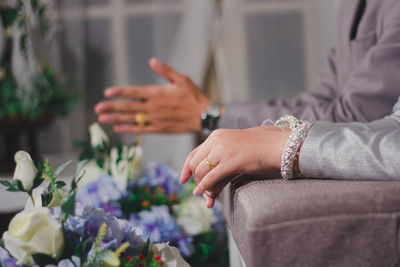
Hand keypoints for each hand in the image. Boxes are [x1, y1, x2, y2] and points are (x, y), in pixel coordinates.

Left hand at [95, 58, 210, 133]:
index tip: (107, 93)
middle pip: (128, 106)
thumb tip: (152, 61)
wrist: (203, 116)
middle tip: (97, 108)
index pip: (134, 92)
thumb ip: (165, 71)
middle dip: (111, 107)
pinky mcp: (159, 128)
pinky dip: (129, 129)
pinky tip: (118, 129)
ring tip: (101, 119)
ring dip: (115, 119)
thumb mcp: (181, 79)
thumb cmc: (193, 96)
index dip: (119, 92)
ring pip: (132, 119)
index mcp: (157, 93)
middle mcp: (153, 106)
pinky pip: (141, 129)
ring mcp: (155, 119)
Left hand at [179, 126, 289, 207]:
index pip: (194, 153)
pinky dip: (204, 187)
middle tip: (200, 192)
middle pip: (195, 164)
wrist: (274, 144)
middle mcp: (216, 141)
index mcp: (215, 136)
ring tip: (207, 195)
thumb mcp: (232, 153)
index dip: (186, 168)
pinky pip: (211, 177)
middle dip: (195, 180)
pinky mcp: (231, 162)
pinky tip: (202, 194)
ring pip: (201, 171)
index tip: (182, 180)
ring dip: (201, 186)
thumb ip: (218, 167)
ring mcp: (222, 150)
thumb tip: (205, 189)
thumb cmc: (256, 151)